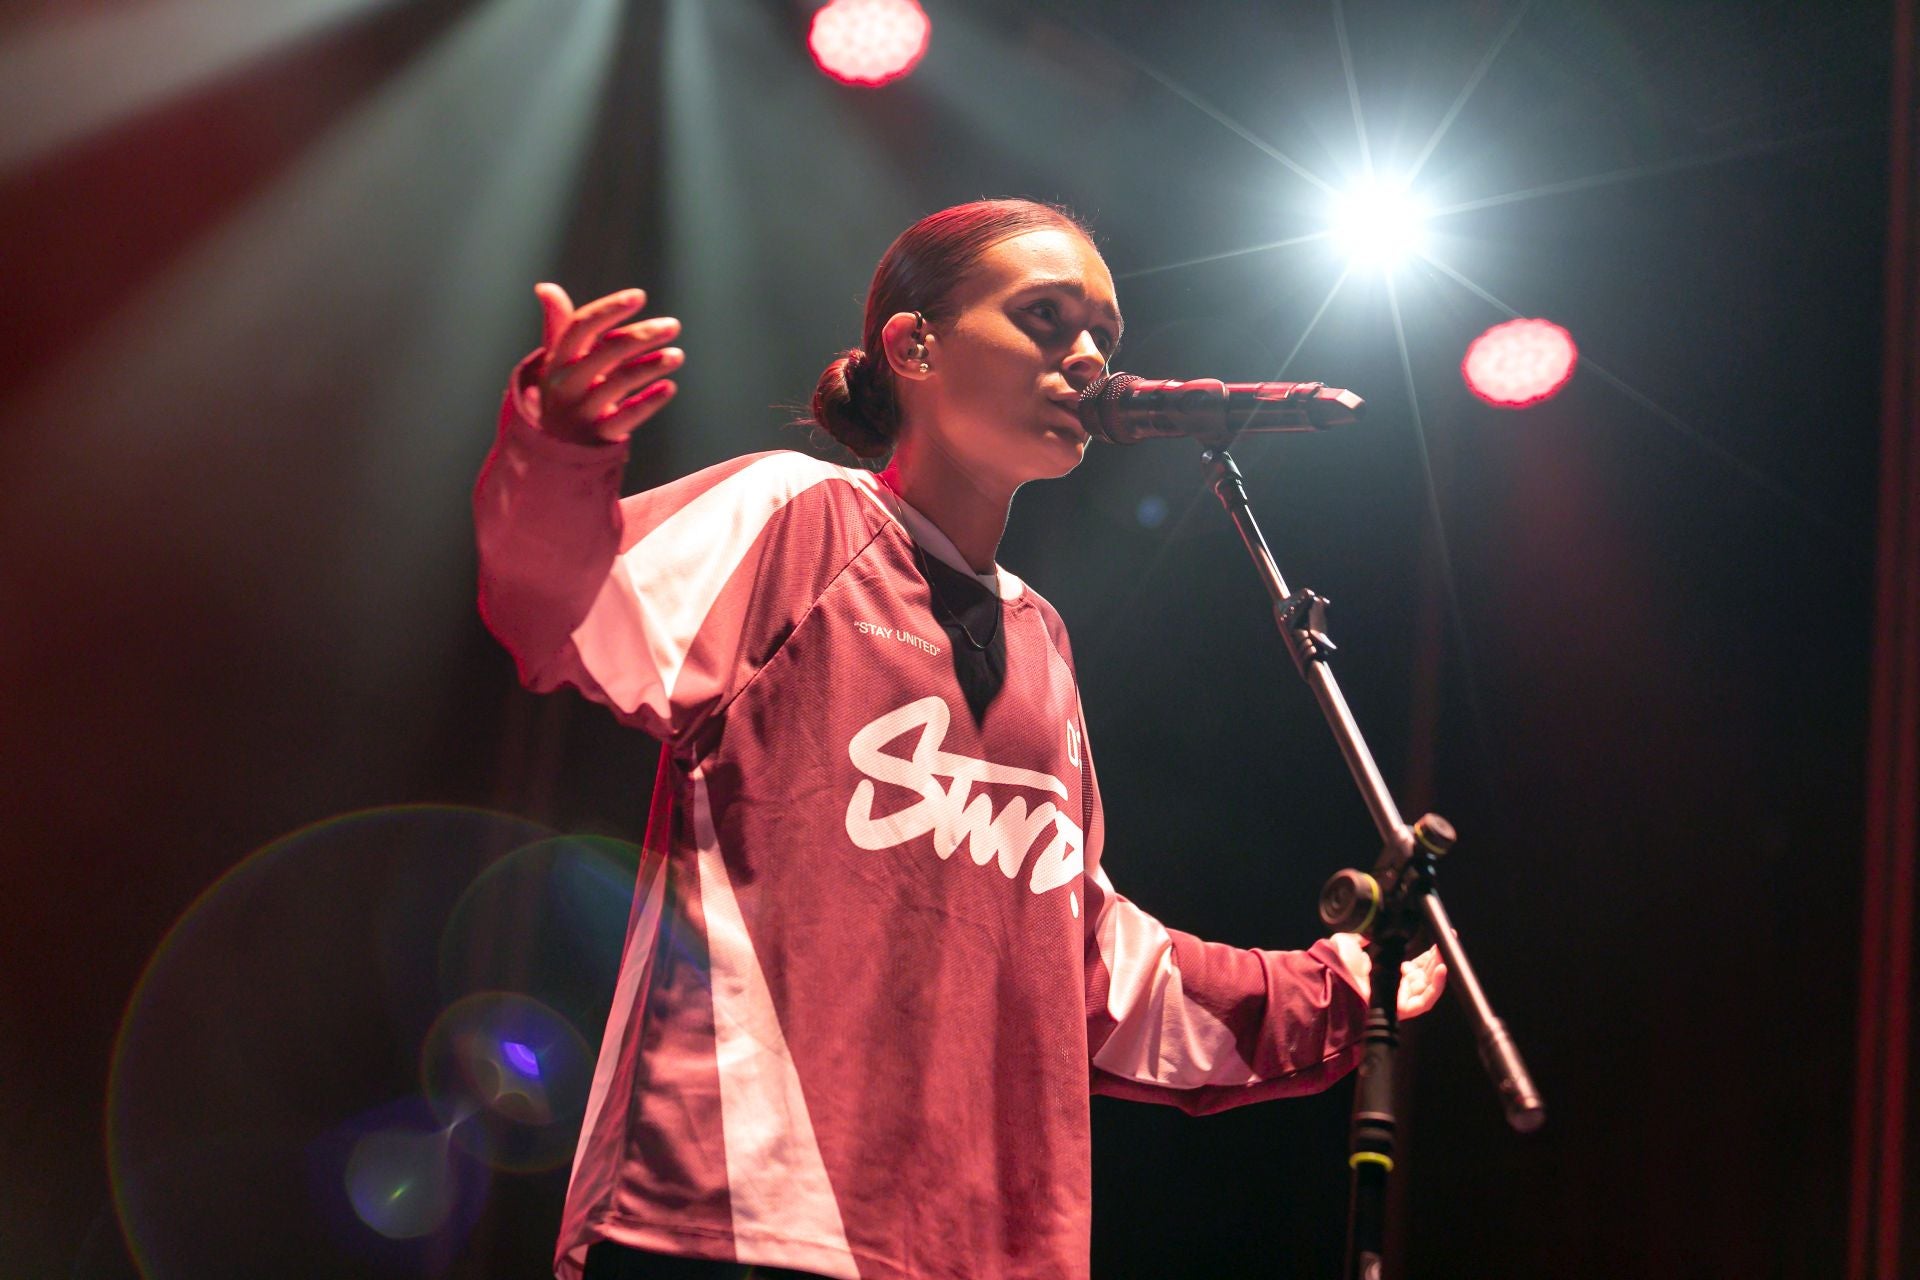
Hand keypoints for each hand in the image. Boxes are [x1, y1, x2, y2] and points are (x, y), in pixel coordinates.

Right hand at [532, 283, 682, 444]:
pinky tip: (669, 387)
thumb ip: (559, 325)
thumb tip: (545, 287)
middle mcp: (567, 383)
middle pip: (606, 352)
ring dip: (651, 366)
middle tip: (674, 325)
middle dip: (641, 335)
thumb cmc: (565, 392)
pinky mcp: (599, 435)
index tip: (640, 296)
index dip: (609, 309)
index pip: (580, 326)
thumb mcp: (558, 360)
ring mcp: (582, 410)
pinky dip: (649, 401)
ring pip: (619, 382)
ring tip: (678, 355)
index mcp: (557, 359)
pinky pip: (627, 417)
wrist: (555, 447)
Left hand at [1329, 933, 1448, 1019]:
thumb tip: (1369, 931)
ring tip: (1446, 952)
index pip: (1417, 963)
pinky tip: (1442, 970)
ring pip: (1430, 984)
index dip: (1429, 952)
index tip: (1439, 938)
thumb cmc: (1339, 966)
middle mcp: (1398, 985)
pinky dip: (1437, 986)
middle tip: (1448, 939)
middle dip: (1439, 956)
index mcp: (1389, 972)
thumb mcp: (1350, 943)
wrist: (1333, 980)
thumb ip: (1362, 936)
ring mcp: (1402, 998)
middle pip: (1426, 972)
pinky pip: (1427, 1000)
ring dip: (1440, 967)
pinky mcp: (1404, 1009)